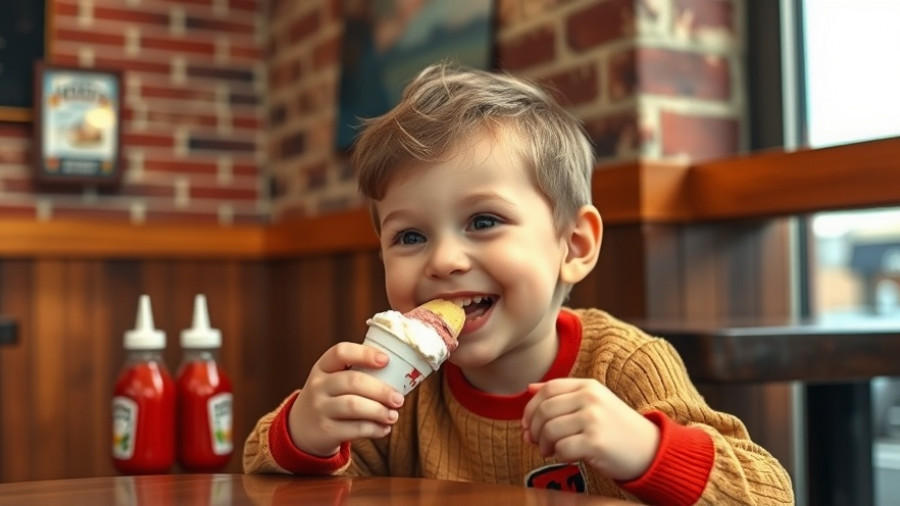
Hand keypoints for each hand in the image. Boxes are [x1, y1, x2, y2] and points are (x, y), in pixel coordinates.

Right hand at [288, 342, 404, 456]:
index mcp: (323, 367)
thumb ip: (357, 373)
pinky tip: (384, 429)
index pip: (341, 352)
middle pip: (353, 382)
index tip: (386, 360)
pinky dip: (374, 429)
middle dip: (381, 390)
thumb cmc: (329, 399)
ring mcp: (320, 409)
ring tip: (393, 415)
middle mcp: (318, 385)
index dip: (365, 354)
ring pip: (354, 406)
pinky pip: (354, 429)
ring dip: (379, 411)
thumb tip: (399, 373)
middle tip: (398, 399)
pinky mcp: (325, 431)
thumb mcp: (332, 380)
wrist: (301, 430)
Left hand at [521, 378, 659, 480]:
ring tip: (550, 451)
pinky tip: (566, 456)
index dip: (530, 408)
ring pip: (549, 430)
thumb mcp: (594, 402)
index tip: (526, 424)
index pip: (547, 390)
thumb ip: (563, 394)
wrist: (650, 449)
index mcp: (588, 386)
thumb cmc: (617, 428)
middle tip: (534, 442)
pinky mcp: (595, 442)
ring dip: (544, 444)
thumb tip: (530, 388)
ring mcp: (593, 419)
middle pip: (544, 410)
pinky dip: (559, 455)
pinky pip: (562, 448)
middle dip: (533, 429)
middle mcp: (590, 398)